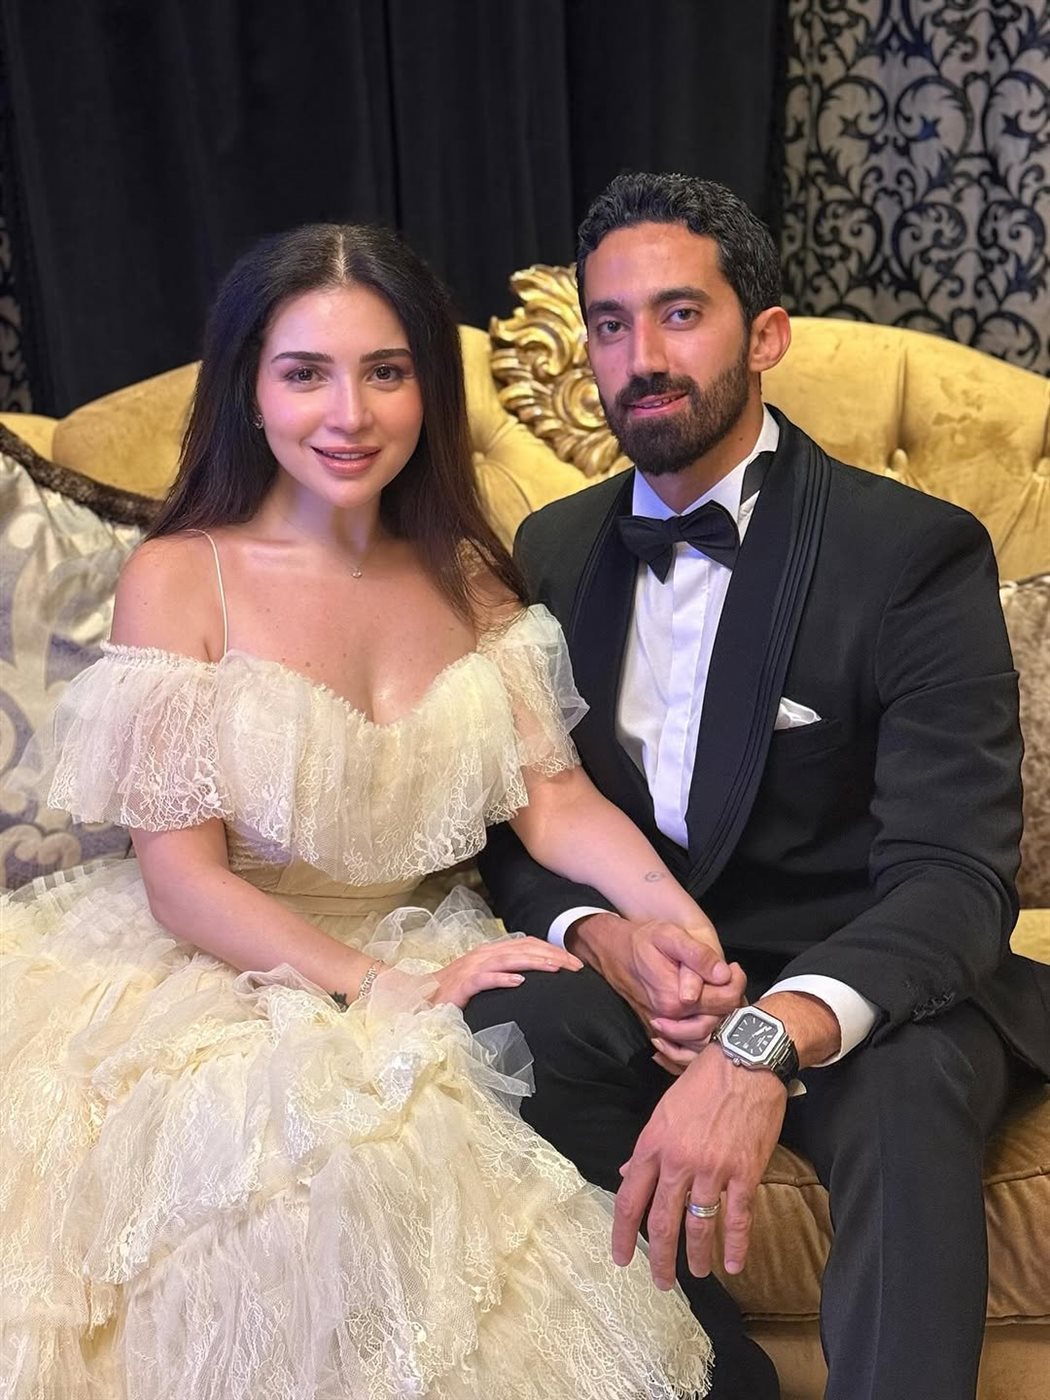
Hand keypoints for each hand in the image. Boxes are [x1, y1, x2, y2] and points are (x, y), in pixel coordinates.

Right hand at [430, 937, 581, 1008]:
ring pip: (508, 959)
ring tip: (557, 968)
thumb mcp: (484, 979)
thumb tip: (532, 976)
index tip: (574, 961)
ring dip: (534, 962)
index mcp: (490, 951)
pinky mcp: (462, 985)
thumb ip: (504, 973)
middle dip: (552, 955)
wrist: (420, 997)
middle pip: (523, 949)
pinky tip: (519, 982)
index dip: (551, 949)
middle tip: (577, 966)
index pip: (526, 944)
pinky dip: (502, 979)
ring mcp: (471, 968)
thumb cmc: (454, 991)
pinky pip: (484, 979)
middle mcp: (483, 954)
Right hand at [570, 913, 742, 1032]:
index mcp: (676, 999)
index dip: (737, 983)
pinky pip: (688, 1051)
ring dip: (721, 1021)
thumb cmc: (642, 941)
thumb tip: (723, 974)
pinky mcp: (661, 1033)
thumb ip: (698, 955)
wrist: (614, 952)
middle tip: (729, 978)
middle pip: (721, 1023)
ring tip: (719, 994)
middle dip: (732, 1001)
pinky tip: (708, 1018)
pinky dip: (702, 1043)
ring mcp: (665, 1030)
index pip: (726, 1001)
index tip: (733, 967)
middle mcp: (671, 1020)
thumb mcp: (670, 936)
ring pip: (708, 1042)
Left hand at [612, 1043, 786, 1287]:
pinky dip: (736, 1245)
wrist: (746, 1061)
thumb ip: (646, 1147)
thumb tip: (626, 1174)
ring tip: (694, 1274)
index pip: (630, 1198)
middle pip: (662, 1221)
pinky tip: (733, 1264)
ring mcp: (712, 1169)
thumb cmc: (703, 1080)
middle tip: (661, 1281)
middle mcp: (678, 1161)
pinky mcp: (744, 1172)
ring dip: (695, 1256)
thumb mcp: (664, 1110)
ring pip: (699, 1225)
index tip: (621, 1258)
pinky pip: (738, 1218)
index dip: (623, 1234)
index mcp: (653, 1144)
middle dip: (659, 1257)